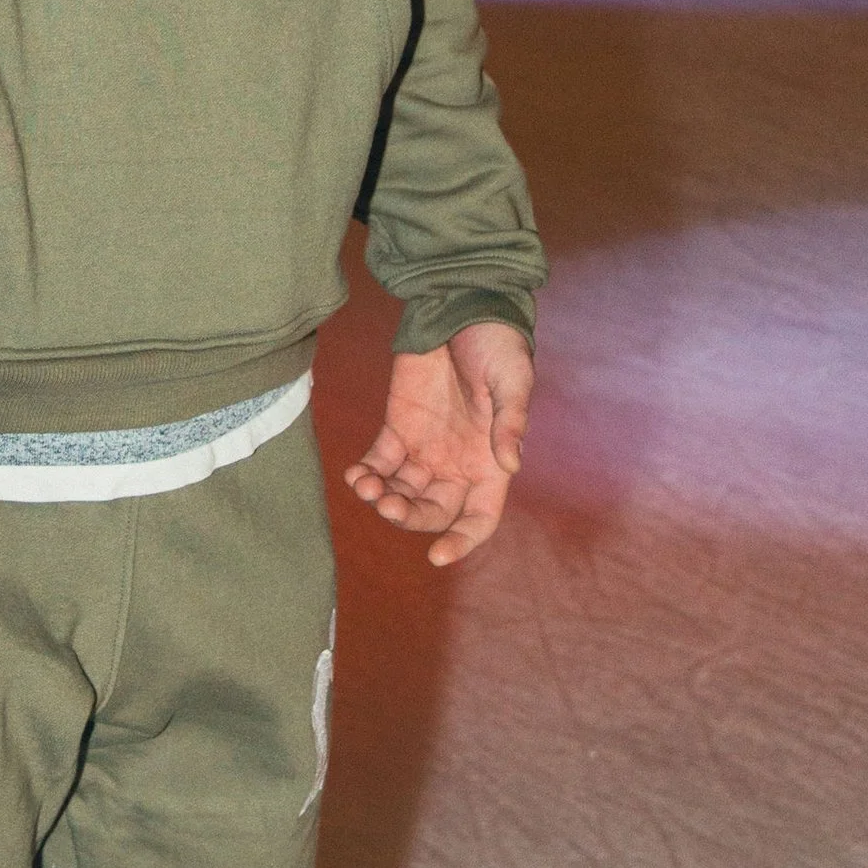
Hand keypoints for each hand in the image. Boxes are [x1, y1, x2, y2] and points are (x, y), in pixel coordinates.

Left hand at [344, 321, 532, 567]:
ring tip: (366, 487)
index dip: (462, 541)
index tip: (438, 555)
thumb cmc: (499, 349)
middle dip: (410, 517)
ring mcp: (426, 449)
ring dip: (383, 498)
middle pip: (433, 511)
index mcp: (490, 464)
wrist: (463, 311)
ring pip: (402, 491)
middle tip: (388, 505)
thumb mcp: (513, 383)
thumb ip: (510, 424)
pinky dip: (367, 474)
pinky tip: (355, 475)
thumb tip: (511, 465)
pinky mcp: (398, 428)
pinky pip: (380, 462)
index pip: (479, 519)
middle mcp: (457, 466)